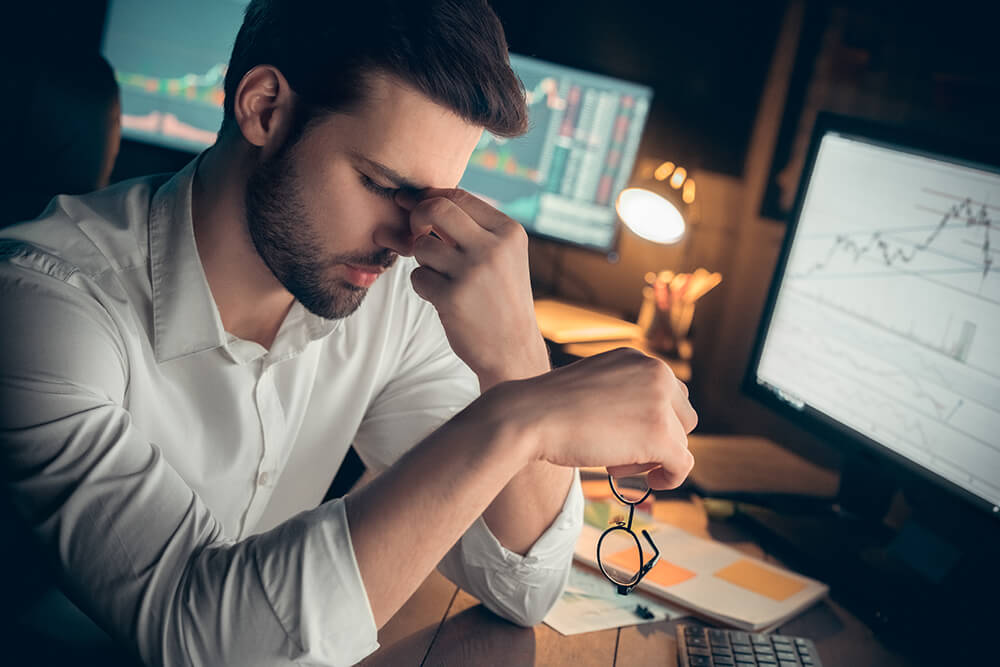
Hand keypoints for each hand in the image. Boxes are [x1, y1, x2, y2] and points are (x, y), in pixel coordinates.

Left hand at [375, 188, 548, 389]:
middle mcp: (493, 248)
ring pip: (422, 247)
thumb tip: (421, 199)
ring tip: (443, 278)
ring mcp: (472, 272)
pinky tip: (443, 299)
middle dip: (417, 217)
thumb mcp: (502, 256)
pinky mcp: (452, 297)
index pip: (459, 196)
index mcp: (509, 232)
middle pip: (436, 209)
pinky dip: (424, 287)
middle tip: (417, 233)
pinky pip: (417, 277)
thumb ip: (471, 228)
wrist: (514, 350)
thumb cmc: (501, 299)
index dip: (431, 198)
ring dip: (423, 262)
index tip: (417, 207)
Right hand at [487, 347, 697, 488]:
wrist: (530, 416)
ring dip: (653, 458)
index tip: (629, 435)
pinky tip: (653, 484)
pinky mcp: (660, 435)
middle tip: (622, 452)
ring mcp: (660, 404)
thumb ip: (622, 395)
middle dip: (661, 438)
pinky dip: (671, 478)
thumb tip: (642, 422)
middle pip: (683, 416)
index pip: (671, 393)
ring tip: (615, 464)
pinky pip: (682, 464)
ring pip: (680, 442)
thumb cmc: (550, 407)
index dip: (655, 420)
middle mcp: (656, 373)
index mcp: (639, 358)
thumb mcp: (594, 386)